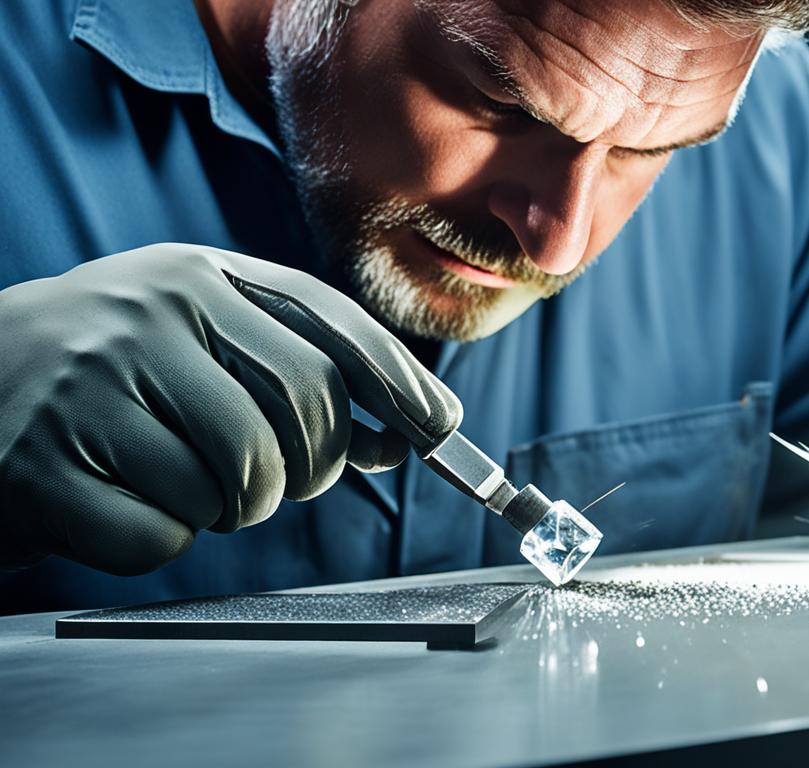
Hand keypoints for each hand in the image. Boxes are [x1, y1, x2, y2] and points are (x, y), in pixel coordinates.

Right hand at [0, 244, 460, 573]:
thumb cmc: (111, 376)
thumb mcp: (198, 341)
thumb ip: (294, 370)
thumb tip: (404, 429)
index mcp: (197, 274)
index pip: (328, 321)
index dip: (397, 379)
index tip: (438, 428)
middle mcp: (150, 310)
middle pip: (305, 405)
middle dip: (316, 464)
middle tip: (287, 483)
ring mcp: (94, 381)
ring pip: (243, 477)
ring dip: (237, 505)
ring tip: (189, 483)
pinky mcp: (46, 463)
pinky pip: (164, 534)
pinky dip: (162, 538)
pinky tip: (123, 502)